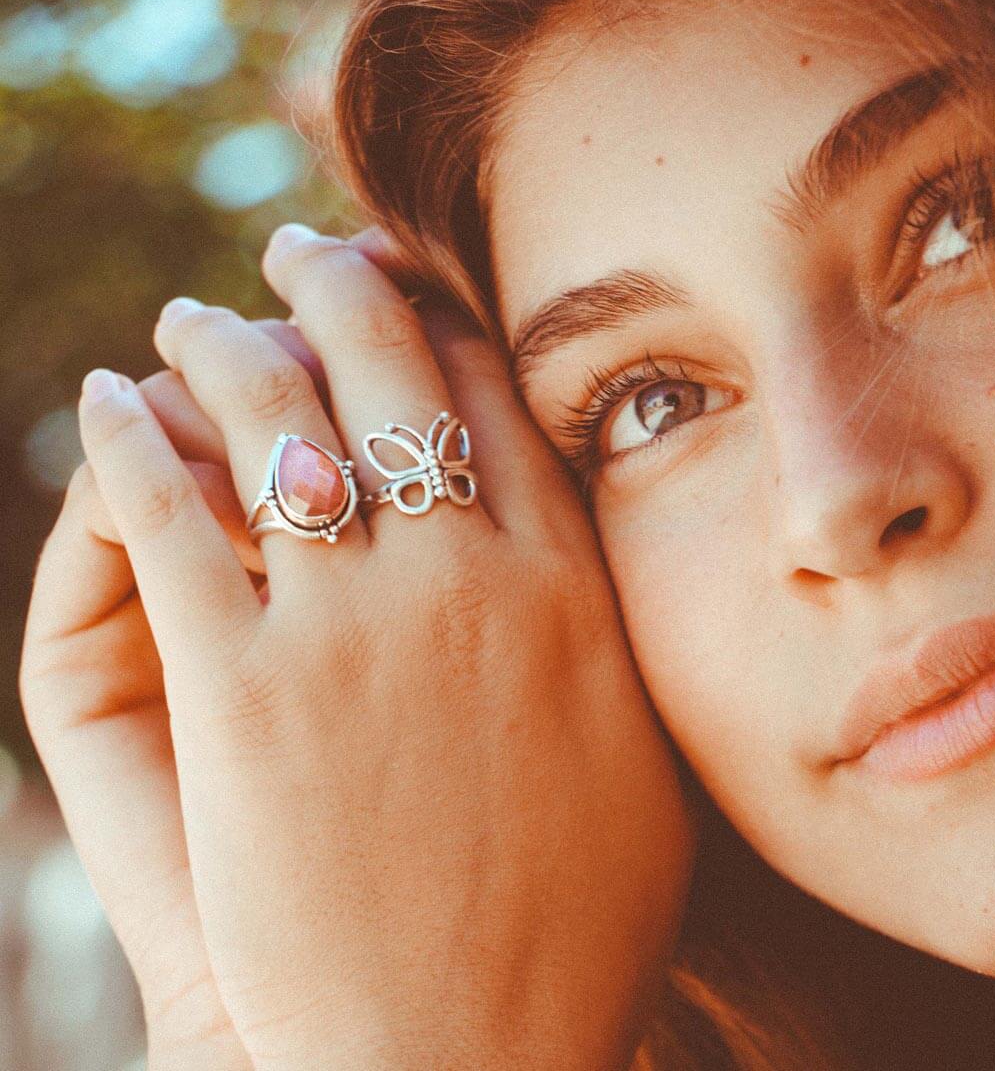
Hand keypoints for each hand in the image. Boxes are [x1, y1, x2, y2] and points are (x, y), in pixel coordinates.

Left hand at [66, 225, 695, 1069]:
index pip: (492, 393)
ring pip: (269, 413)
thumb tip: (575, 538)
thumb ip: (606, 631)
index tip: (398, 288)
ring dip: (218, 342)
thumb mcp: (639, 756)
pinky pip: (165, 515)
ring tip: (189, 319)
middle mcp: (470, 579)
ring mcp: (354, 629)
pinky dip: (124, 440)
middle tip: (292, 254)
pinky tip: (105, 402)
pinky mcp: (240, 695)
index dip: (437, 318)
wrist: (476, 1056)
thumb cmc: (577, 922)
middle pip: (387, 366)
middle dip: (332, 284)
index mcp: (568, 588)